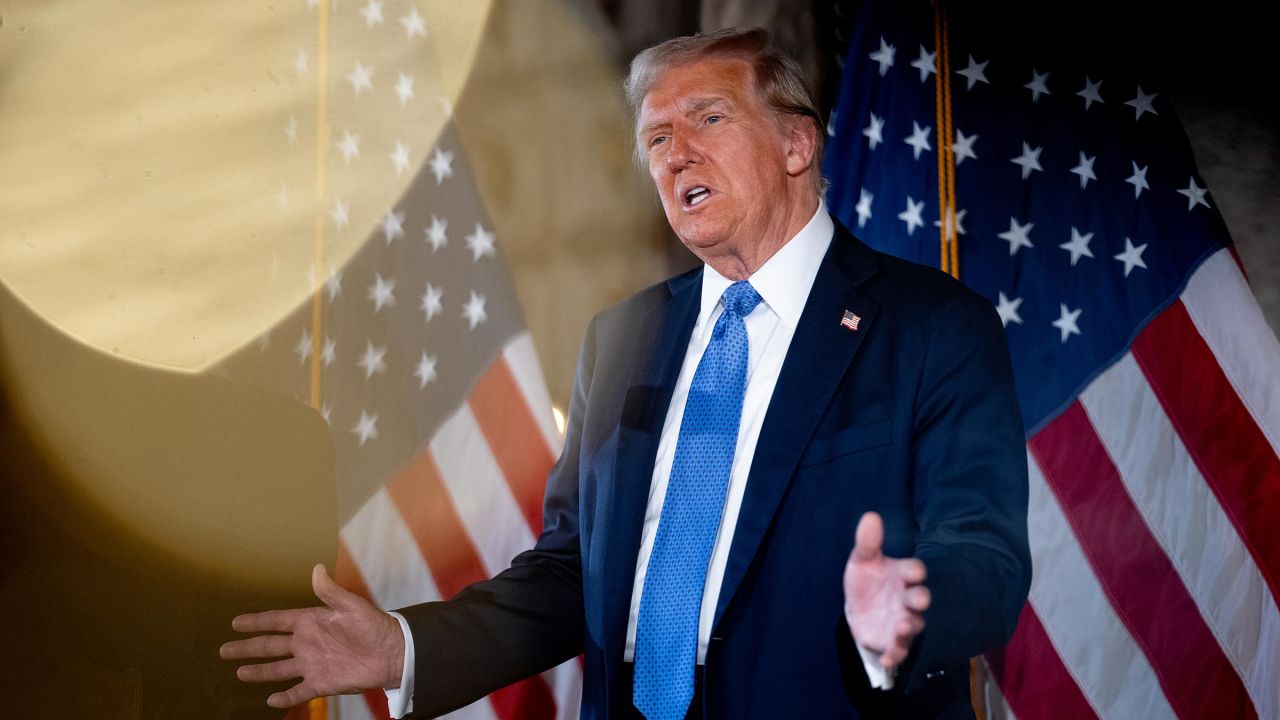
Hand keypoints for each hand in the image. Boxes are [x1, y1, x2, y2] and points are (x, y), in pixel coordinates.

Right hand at [220, 564, 405, 708]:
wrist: (393, 652)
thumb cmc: (375, 625)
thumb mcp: (352, 605)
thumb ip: (330, 591)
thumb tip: (316, 569)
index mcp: (312, 621)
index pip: (277, 621)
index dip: (257, 622)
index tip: (235, 622)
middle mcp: (307, 643)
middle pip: (270, 646)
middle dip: (247, 648)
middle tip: (223, 650)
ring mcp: (313, 664)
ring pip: (279, 669)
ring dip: (259, 672)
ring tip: (239, 673)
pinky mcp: (322, 682)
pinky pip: (299, 691)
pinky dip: (285, 697)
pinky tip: (271, 701)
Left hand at [843, 512, 930, 670]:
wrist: (859, 607)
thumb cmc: (867, 580)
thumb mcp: (863, 560)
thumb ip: (868, 542)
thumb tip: (870, 516)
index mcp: (902, 575)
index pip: (915, 570)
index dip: (914, 571)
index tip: (911, 571)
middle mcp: (907, 599)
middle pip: (920, 599)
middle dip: (920, 599)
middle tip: (918, 599)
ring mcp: (902, 621)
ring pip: (912, 625)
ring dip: (908, 627)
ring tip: (901, 626)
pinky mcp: (892, 642)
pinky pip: (897, 651)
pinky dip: (894, 656)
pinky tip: (886, 660)